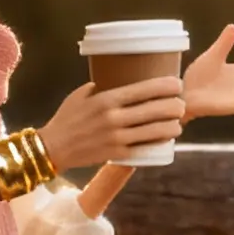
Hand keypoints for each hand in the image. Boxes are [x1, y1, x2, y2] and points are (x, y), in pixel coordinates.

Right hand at [36, 77, 184, 169]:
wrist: (53, 147)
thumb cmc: (67, 117)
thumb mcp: (82, 94)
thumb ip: (103, 87)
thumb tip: (121, 80)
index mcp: (106, 99)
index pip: (144, 90)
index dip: (166, 86)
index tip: (177, 84)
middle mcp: (114, 118)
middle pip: (156, 110)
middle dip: (175, 106)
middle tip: (181, 104)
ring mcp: (117, 138)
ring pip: (156, 131)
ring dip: (172, 126)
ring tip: (177, 122)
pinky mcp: (118, 154)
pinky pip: (146, 147)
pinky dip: (159, 142)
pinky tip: (165, 137)